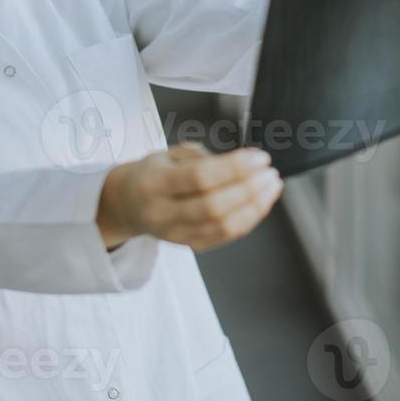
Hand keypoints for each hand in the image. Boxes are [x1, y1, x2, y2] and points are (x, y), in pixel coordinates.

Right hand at [97, 141, 283, 252]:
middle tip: (269, 172)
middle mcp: (162, 213)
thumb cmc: (152, 174)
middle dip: (249, 188)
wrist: (128, 205)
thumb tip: (242, 163)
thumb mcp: (167, 154)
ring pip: (222, 226)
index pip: (199, 177)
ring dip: (255, 206)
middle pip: (213, 206)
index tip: (258, 157)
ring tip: (272, 185)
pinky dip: (249, 219)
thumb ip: (201, 157)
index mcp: (153, 183)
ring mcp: (176, 234)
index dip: (233, 168)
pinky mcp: (191, 246)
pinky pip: (225, 236)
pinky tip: (261, 202)